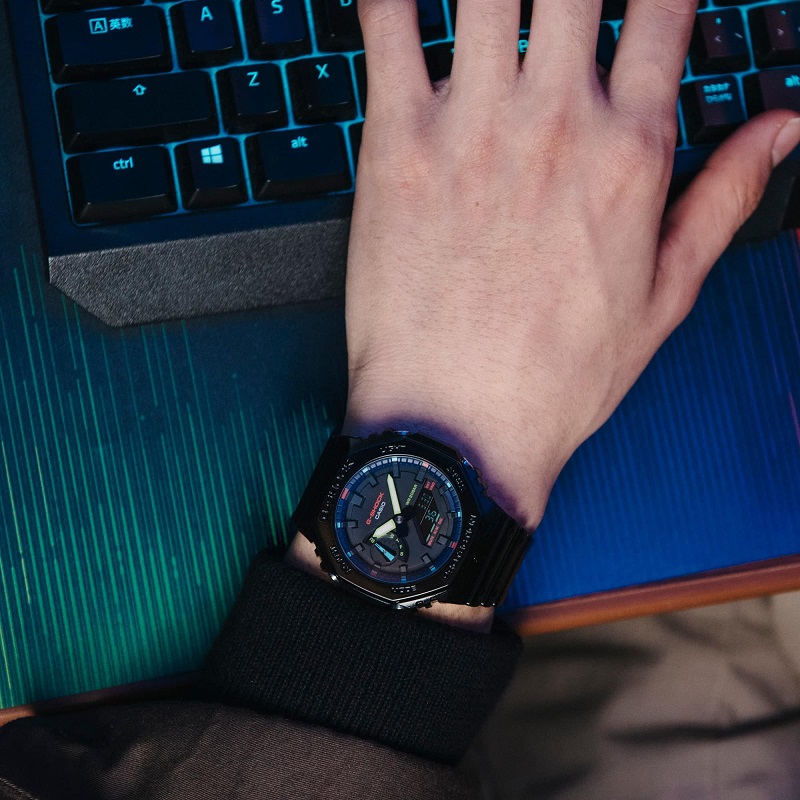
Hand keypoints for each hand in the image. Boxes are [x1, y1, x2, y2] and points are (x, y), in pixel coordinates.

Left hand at [343, 0, 799, 529]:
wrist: (457, 423)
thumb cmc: (554, 377)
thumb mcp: (665, 298)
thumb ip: (724, 198)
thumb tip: (781, 129)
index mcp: (628, 152)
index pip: (665, 6)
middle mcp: (553, 121)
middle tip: (558, 7)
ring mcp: (470, 127)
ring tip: (494, 3)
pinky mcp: (395, 147)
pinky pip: (385, 26)